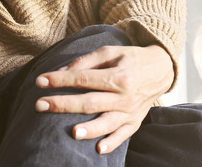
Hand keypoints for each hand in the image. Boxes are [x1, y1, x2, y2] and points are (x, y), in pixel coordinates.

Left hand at [34, 44, 174, 153]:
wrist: (161, 69)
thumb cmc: (131, 58)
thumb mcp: (110, 52)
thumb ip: (85, 62)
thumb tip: (61, 72)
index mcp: (118, 75)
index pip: (83, 79)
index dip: (60, 80)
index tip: (40, 81)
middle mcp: (125, 96)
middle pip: (90, 102)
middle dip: (63, 104)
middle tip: (40, 105)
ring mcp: (130, 111)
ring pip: (107, 123)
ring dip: (89, 129)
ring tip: (72, 132)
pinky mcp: (135, 122)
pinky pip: (123, 135)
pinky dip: (112, 143)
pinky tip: (99, 149)